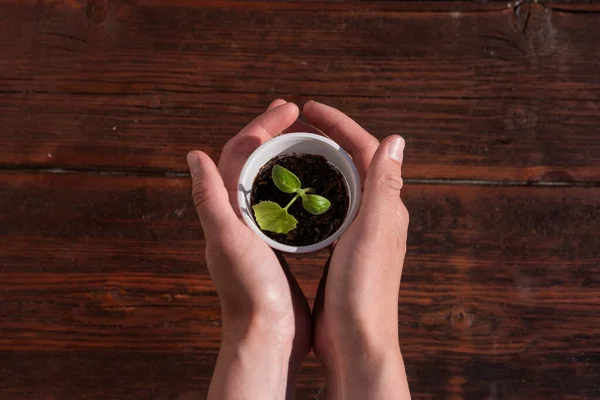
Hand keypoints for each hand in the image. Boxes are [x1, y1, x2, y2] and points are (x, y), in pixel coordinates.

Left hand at [187, 100, 311, 399]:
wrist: (266, 334)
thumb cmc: (249, 289)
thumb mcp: (227, 239)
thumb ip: (209, 198)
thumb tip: (193, 154)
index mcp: (225, 209)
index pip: (238, 153)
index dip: (261, 126)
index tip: (289, 109)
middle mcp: (237, 216)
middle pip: (251, 161)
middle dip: (271, 132)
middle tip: (295, 114)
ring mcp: (256, 230)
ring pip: (267, 180)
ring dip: (282, 154)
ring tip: (305, 140)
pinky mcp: (275, 245)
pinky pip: (283, 204)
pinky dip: (294, 185)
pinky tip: (314, 185)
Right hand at [306, 101, 410, 398]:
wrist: (357, 338)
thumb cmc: (365, 288)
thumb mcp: (374, 231)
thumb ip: (385, 186)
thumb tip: (397, 138)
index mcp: (387, 205)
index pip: (365, 150)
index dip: (339, 125)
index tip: (310, 109)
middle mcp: (378, 215)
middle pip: (354, 163)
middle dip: (329, 138)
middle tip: (298, 124)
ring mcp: (361, 232)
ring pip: (342, 185)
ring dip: (322, 163)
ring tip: (295, 151)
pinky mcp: (344, 250)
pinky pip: (331, 209)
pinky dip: (316, 192)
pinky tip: (297, 196)